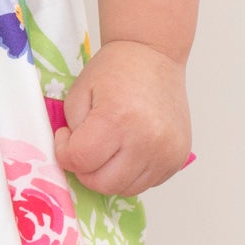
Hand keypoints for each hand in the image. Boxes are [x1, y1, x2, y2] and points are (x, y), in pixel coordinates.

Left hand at [51, 40, 191, 198]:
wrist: (154, 55)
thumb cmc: (115, 70)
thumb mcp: (78, 93)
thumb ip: (72, 130)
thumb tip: (73, 161)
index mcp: (117, 119)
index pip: (80, 161)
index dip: (65, 152)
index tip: (67, 136)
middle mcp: (146, 140)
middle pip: (103, 184)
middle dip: (86, 170)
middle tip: (86, 146)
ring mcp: (166, 153)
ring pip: (125, 189)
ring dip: (109, 175)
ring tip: (109, 146)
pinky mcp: (178, 158)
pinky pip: (146, 183)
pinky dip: (131, 173)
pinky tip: (129, 148)